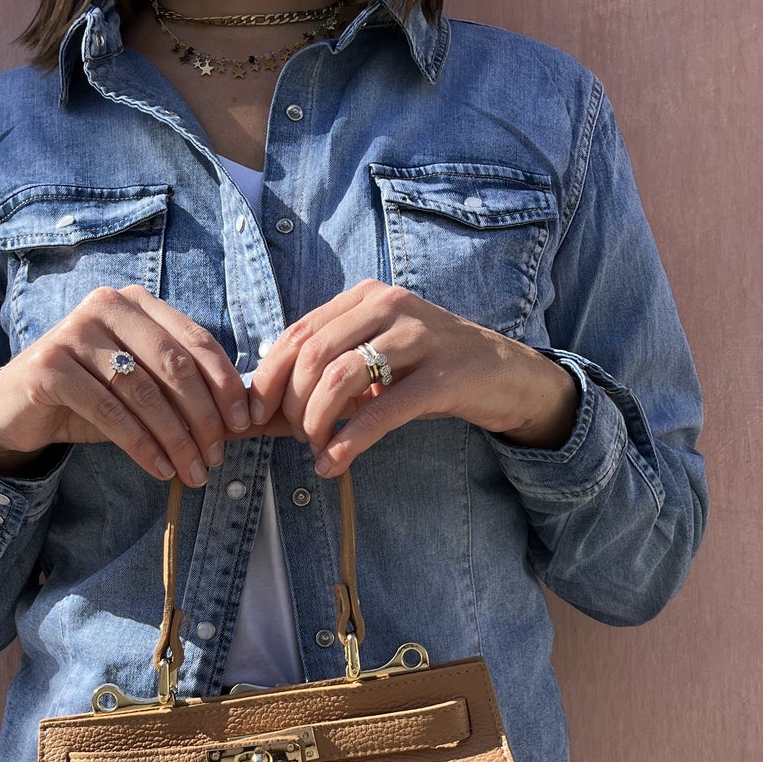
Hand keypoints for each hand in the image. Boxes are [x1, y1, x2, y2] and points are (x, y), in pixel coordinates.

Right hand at [0, 285, 256, 484]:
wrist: (18, 409)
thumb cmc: (91, 396)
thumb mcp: (143, 388)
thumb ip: (186, 393)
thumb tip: (248, 420)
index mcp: (137, 302)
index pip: (195, 340)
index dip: (225, 384)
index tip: (243, 424)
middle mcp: (105, 305)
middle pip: (174, 365)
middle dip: (203, 417)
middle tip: (216, 457)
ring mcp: (74, 333)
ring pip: (143, 392)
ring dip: (175, 438)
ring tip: (193, 472)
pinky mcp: (49, 366)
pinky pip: (109, 411)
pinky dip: (141, 445)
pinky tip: (160, 469)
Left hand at [246, 281, 581, 474]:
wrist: (506, 373)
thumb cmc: (429, 370)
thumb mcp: (375, 364)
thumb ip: (324, 379)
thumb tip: (259, 414)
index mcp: (365, 297)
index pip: (298, 334)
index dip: (269, 378)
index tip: (256, 416)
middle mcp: (389, 306)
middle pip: (313, 355)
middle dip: (293, 404)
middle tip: (298, 437)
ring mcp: (418, 337)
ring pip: (341, 377)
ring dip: (317, 422)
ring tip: (317, 448)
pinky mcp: (443, 375)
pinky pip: (382, 410)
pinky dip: (350, 442)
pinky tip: (334, 463)